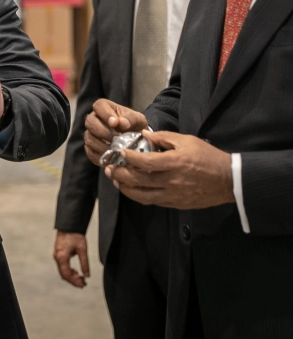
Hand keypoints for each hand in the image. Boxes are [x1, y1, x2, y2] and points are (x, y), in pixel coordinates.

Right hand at [53, 231, 89, 287]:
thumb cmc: (75, 235)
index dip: (74, 282)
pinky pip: (62, 266)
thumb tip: (87, 275)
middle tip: (84, 284)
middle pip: (64, 274)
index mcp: (62, 257)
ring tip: (82, 278)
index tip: (83, 285)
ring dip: (71, 276)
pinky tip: (76, 272)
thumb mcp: (82, 249)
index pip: (66, 274)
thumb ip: (84, 263)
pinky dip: (69, 271)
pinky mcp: (58, 254)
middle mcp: (57, 257)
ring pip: (63, 271)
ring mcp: (56, 255)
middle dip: (73, 280)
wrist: (68, 225)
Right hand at [84, 99, 148, 165]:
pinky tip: (111, 158)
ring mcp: (90, 134)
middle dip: (103, 132)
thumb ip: (130, 119)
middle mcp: (94, 119)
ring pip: (89, 138)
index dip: (105, 114)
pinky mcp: (90, 148)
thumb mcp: (137, 119)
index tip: (115, 123)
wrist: (135, 140)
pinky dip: (100, 157)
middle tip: (116, 139)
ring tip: (116, 150)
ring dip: (102, 146)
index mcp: (104, 107)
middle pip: (90, 122)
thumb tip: (122, 123)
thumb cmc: (134, 126)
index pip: (99, 106)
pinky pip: (90, 153)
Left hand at [104, 131, 234, 209]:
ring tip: (116, 181)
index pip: (144, 162)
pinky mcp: (176, 204)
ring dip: (126, 188)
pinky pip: (153, 201)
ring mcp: (173, 195)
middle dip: (120, 174)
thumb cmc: (208, 157)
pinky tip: (133, 189)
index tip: (121, 152)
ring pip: (142, 195)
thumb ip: (163, 138)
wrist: (229, 180)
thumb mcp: (187, 141)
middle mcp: (171, 181)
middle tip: (110, 168)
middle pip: (138, 181)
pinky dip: (140, 196)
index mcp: (174, 163)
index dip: (128, 158)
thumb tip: (144, 136)